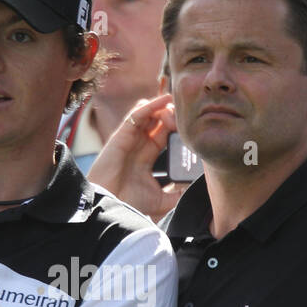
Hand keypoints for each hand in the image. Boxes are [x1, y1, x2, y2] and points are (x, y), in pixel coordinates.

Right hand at [88, 95, 184, 220]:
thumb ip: (177, 194)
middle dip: (173, 116)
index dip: (177, 129)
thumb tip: (195, 190)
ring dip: (164, 109)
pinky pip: (137, 115)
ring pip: (149, 115)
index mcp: (146, 158)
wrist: (111, 206)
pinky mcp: (122, 135)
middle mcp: (139, 146)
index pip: (165, 136)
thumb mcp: (162, 201)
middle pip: (158, 122)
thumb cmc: (130, 204)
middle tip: (189, 116)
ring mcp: (130, 139)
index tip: (193, 129)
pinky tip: (165, 100)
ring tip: (178, 109)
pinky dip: (151, 106)